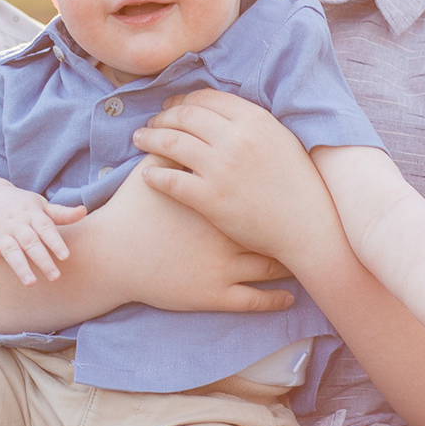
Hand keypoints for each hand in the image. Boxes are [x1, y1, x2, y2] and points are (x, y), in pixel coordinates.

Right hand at [0, 185, 86, 288]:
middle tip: (55, 276)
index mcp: (31, 214)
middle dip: (42, 259)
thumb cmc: (21, 205)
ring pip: (10, 251)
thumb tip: (84, 211)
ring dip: (20, 267)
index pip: (45, 228)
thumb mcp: (40, 205)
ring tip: (31, 283)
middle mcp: (16, 224)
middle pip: (29, 242)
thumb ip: (62, 213)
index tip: (65, 256)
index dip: (55, 242)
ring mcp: (0, 234)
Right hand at [91, 159, 295, 313]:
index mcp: (218, 199)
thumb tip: (184, 125)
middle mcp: (228, 232)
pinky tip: (291, 296)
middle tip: (310, 219)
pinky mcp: (217, 295)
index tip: (291, 186)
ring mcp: (225, 266)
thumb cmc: (132, 213)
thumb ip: (173, 150)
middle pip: (273, 225)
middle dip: (293, 223)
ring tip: (305, 258)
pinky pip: (256, 300)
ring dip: (291, 263)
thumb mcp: (152, 174)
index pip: (259, 188)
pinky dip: (277, 299)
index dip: (277, 186)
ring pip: (272, 266)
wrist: (115, 257)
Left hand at [131, 88, 340, 264]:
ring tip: (140, 139)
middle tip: (151, 123)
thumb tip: (216, 110)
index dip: (183, 101)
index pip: (205, 98)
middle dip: (162, 117)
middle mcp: (236, 139)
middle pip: (184, 116)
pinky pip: (171, 180)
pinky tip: (147, 175)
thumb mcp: (279, 139)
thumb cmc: (296, 184)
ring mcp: (222, 169)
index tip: (171, 107)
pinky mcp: (211, 199)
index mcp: (254, 119)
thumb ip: (249, 122)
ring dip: (150, 138)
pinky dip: (154, 175)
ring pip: (171, 142)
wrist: (307, 226)